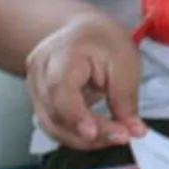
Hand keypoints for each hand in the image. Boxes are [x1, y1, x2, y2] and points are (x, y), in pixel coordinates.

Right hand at [26, 11, 146, 149]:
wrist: (83, 30)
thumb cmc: (105, 41)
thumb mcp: (125, 62)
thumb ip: (126, 99)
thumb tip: (134, 131)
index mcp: (62, 53)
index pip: (60, 91)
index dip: (76, 117)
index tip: (97, 133)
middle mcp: (40, 71)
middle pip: (56, 114)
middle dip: (89, 133)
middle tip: (121, 136)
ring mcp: (33, 86)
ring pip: (52, 125)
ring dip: (83, 138)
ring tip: (114, 136)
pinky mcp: (36, 99)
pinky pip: (53, 124)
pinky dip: (75, 133)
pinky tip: (98, 132)